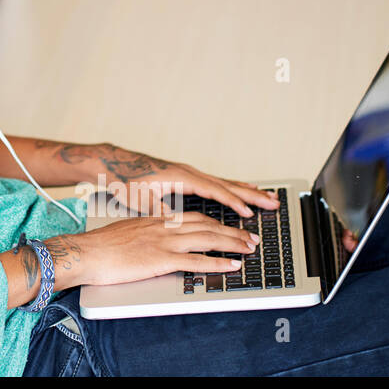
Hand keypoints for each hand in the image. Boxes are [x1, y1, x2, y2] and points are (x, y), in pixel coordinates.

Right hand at [46, 211, 258, 289]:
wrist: (85, 252)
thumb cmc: (99, 247)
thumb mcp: (125, 233)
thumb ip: (143, 235)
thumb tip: (150, 243)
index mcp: (155, 220)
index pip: (192, 217)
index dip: (215, 222)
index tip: (229, 227)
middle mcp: (163, 227)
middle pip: (206, 225)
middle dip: (232, 231)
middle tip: (250, 238)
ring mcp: (164, 242)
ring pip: (207, 239)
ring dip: (233, 244)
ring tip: (250, 249)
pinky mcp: (161, 259)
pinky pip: (197, 261)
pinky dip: (219, 263)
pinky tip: (233, 266)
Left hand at [79, 143, 280, 218]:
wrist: (114, 163)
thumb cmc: (125, 180)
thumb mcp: (141, 199)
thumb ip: (160, 211)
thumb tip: (175, 225)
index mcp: (181, 177)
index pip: (214, 191)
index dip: (233, 202)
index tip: (250, 213)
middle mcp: (189, 172)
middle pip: (226, 184)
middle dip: (251, 194)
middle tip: (274, 203)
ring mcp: (189, 172)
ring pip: (224, 182)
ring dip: (246, 190)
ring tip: (267, 197)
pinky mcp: (186, 175)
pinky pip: (216, 182)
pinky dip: (232, 187)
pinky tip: (240, 191)